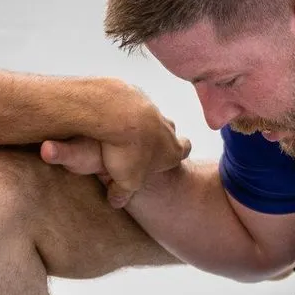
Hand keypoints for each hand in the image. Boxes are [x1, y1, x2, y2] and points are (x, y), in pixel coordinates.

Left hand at [40, 87, 189, 207]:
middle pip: (170, 130)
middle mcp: (167, 127)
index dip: (178, 153)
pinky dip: (123, 111)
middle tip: (144, 146)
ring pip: (151, 116)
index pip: (185, 149)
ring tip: (121, 133)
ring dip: (140, 124)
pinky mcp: (134, 93)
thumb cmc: (126, 152)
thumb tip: (116, 201)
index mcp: (172, 149)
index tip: (168, 158)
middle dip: (160, 137)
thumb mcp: (125, 183)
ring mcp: (152, 108)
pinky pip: (131, 103)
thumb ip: (122, 194)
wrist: (116, 114)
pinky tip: (109, 118)